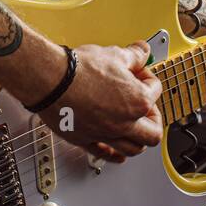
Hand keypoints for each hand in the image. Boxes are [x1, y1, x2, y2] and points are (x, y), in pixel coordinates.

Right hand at [38, 40, 162, 163]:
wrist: (51, 80)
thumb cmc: (79, 70)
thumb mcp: (113, 55)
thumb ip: (133, 56)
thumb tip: (142, 51)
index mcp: (138, 101)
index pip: (155, 90)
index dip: (147, 77)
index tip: (138, 73)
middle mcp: (125, 123)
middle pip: (153, 132)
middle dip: (153, 118)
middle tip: (147, 108)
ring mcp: (106, 134)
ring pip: (133, 149)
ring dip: (138, 140)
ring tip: (135, 129)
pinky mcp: (86, 140)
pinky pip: (105, 154)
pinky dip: (113, 154)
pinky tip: (114, 150)